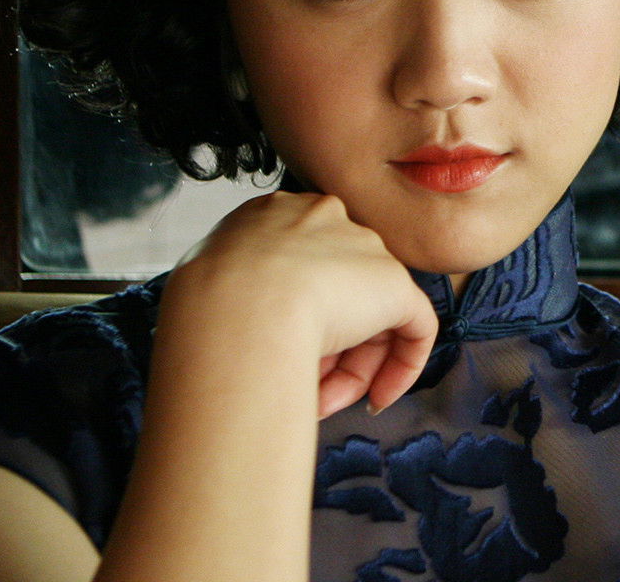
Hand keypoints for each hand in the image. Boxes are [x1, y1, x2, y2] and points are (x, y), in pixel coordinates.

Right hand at [165, 191, 438, 417]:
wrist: (234, 309)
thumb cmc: (205, 308)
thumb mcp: (205, 287)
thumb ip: (237, 294)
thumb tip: (248, 325)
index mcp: (272, 216)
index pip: (293, 271)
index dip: (285, 320)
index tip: (269, 352)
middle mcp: (324, 221)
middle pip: (332, 295)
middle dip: (319, 350)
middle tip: (299, 386)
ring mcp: (363, 250)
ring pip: (366, 318)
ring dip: (345, 371)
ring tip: (318, 403)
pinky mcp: (395, 284)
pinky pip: (414, 328)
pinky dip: (400, 367)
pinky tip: (377, 399)